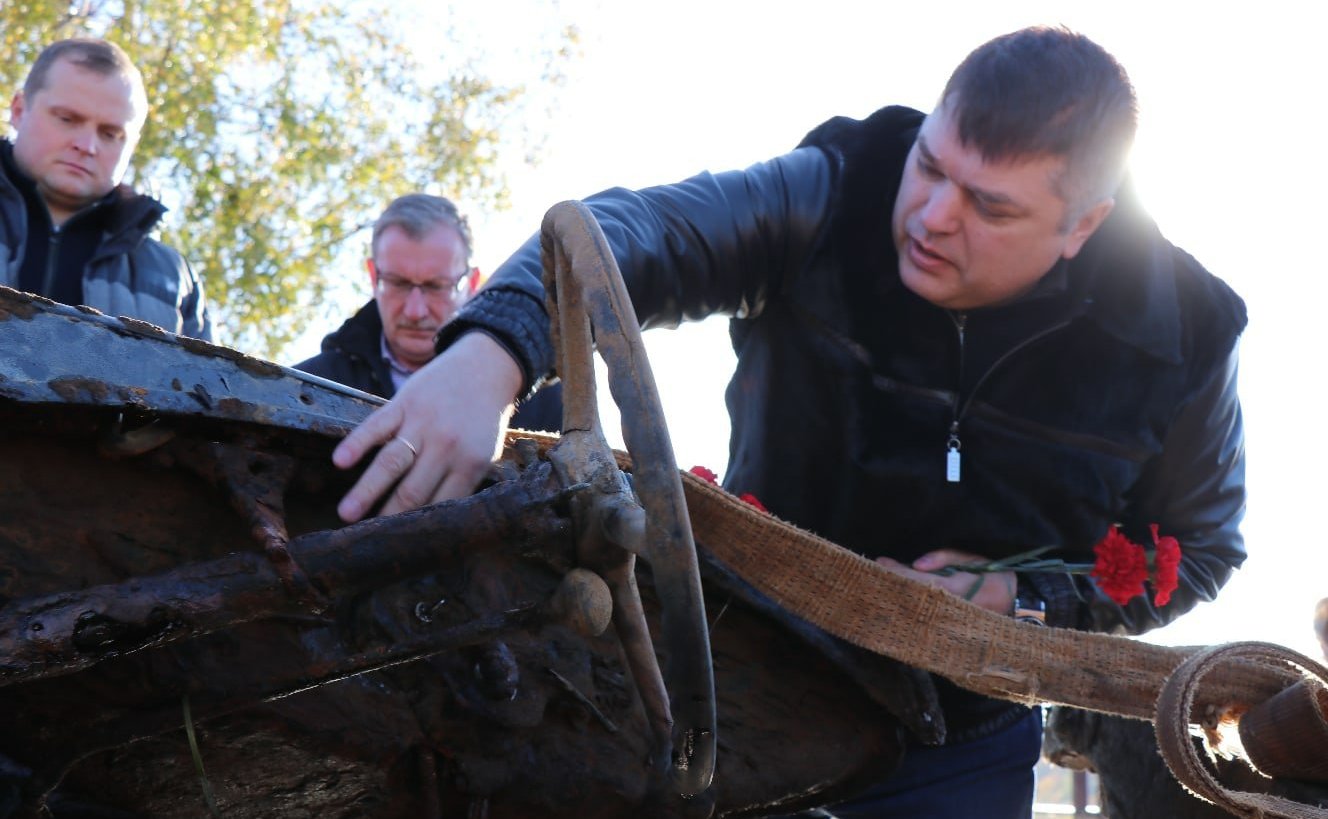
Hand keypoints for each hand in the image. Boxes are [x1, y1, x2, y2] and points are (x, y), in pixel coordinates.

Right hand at [333, 332, 523, 521]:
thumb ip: (462, 481)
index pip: (440, 504)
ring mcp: (423, 423)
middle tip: (364, 540)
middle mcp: (446, 446)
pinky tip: (340, 461)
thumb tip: (437, 520)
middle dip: (387, 518)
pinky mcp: (404, 402)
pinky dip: (357, 443)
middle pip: (412, 491)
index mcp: (471, 464)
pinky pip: (376, 425)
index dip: (419, 528)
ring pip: (390, 462)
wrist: (486, 365)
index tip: (398, 546)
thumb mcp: (485, 452)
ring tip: (345, 514)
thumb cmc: (484, 417)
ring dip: (366, 490)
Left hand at [875, 548, 1015, 614]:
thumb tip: (917, 563)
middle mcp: (948, 608)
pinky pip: (923, 621)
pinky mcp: (949, 630)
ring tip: (877, 588)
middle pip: (911, 598)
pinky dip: (908, 612)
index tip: (880, 562)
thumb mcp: (972, 560)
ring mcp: (949, 622)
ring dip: (896, 600)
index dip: (897, 571)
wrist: (1018, 603)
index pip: (917, 579)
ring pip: (914, 612)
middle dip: (891, 586)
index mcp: (954, 588)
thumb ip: (944, 558)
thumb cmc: (994, 575)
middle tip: (869, 576)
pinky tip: (895, 604)